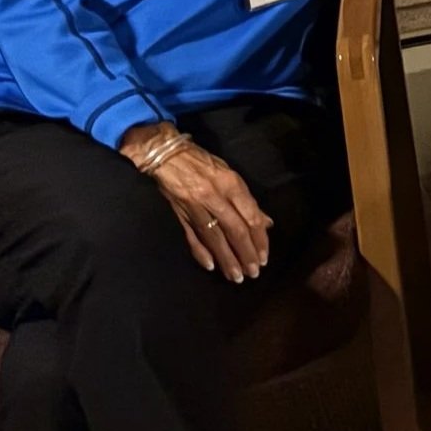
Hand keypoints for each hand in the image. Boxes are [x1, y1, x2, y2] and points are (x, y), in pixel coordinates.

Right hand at [121, 122, 272, 280]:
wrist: (165, 154)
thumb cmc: (202, 162)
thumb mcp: (229, 175)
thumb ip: (247, 201)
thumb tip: (265, 222)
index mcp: (231, 184)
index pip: (251, 217)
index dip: (259, 240)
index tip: (264, 257)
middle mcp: (215, 196)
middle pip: (235, 231)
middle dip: (246, 254)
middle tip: (253, 272)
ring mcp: (195, 206)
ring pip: (215, 238)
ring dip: (227, 259)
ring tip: (236, 277)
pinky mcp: (179, 213)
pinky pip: (192, 236)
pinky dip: (201, 253)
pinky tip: (211, 266)